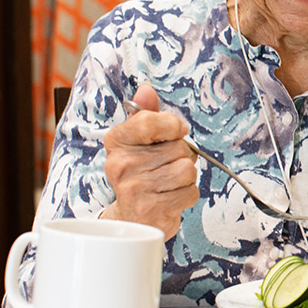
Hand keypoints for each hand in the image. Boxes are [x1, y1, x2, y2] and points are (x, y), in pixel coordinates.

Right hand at [101, 86, 197, 238]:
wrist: (130, 218)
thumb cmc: (139, 174)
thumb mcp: (137, 141)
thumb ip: (145, 114)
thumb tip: (146, 89)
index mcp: (117, 142)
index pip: (151, 120)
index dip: (172, 125)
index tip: (176, 132)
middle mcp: (121, 164)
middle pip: (178, 147)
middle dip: (181, 156)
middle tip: (165, 166)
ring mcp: (135, 188)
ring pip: (187, 169)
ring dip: (186, 176)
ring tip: (168, 182)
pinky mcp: (151, 209)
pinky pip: (190, 192)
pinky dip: (187, 194)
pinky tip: (170, 197)